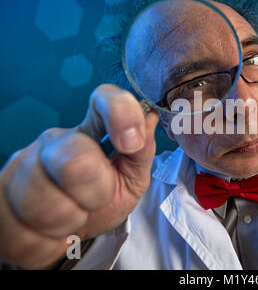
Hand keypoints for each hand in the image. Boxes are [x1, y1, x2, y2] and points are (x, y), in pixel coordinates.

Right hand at [0, 84, 158, 268]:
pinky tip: (51, 233)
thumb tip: (150, 118)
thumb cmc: (101, 199)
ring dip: (70, 223)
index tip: (131, 142)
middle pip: (75, 161)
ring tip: (73, 217)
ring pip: (46, 206)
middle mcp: (52, 143)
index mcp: (88, 132)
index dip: (121, 113)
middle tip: (96, 201)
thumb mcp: (130, 178)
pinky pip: (25, 236)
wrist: (65, 231)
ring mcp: (20, 170)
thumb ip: (141, 152)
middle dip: (96, 193)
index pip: (103, 100)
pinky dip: (47, 245)